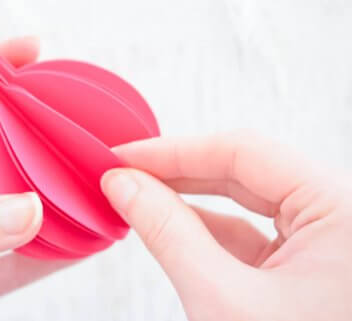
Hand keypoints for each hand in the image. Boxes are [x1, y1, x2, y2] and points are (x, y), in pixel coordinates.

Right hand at [101, 131, 351, 320]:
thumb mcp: (222, 301)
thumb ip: (168, 232)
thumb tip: (123, 184)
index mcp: (344, 214)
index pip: (244, 152)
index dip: (174, 150)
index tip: (122, 156)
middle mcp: (342, 220)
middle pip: (245, 171)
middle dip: (176, 173)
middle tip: (120, 173)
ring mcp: (327, 244)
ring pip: (246, 201)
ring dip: (187, 199)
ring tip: (134, 196)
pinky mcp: (308, 268)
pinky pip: (251, 233)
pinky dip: (206, 230)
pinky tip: (167, 225)